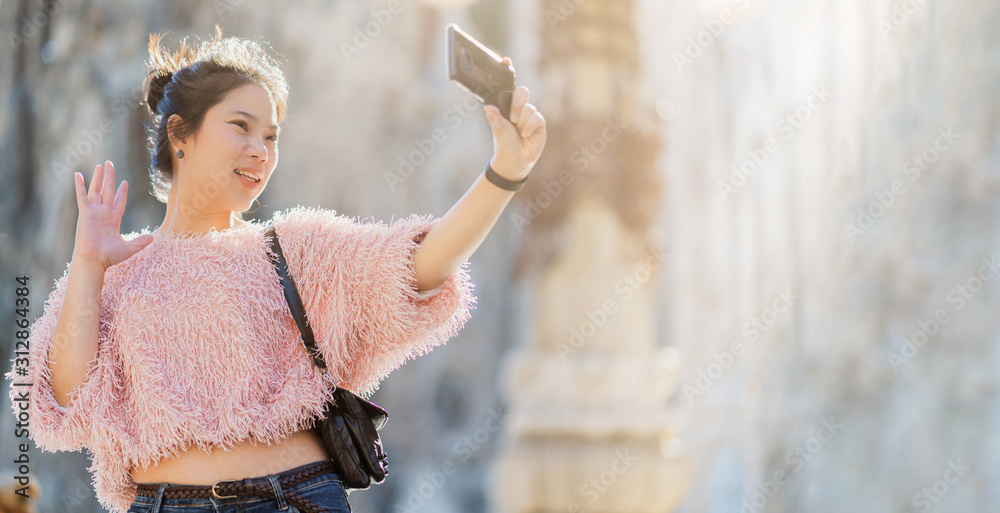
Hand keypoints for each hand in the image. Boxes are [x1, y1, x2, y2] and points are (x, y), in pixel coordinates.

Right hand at [72, 161, 153, 270]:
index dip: (122, 191)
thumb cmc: (109, 256)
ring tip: (100, 165)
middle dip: (110, 177)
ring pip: (96, 190)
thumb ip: (140, 242)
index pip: (119, 201)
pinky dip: (80, 185)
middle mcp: (103, 213)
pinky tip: (79, 174)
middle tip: (110, 164)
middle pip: (108, 191)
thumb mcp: (129, 248)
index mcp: (114, 219)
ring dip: (98, 177)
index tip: (124, 182)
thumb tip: (153, 238)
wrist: (94, 260)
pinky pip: (82, 196)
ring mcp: (94, 212)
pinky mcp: (85, 213)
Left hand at [484, 56, 546, 180]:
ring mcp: (530, 114)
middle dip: (517, 103)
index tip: (505, 60)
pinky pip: (536, 117)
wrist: (514, 160)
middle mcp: (518, 107)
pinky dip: (529, 127)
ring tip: (518, 132)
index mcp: (506, 105)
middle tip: (512, 118)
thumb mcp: (498, 130)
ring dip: (522, 121)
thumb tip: (488, 107)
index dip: (508, 71)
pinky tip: (526, 135)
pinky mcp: (539, 122)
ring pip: (528, 107)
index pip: (507, 85)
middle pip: (521, 92)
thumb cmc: (504, 143)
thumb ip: (494, 118)